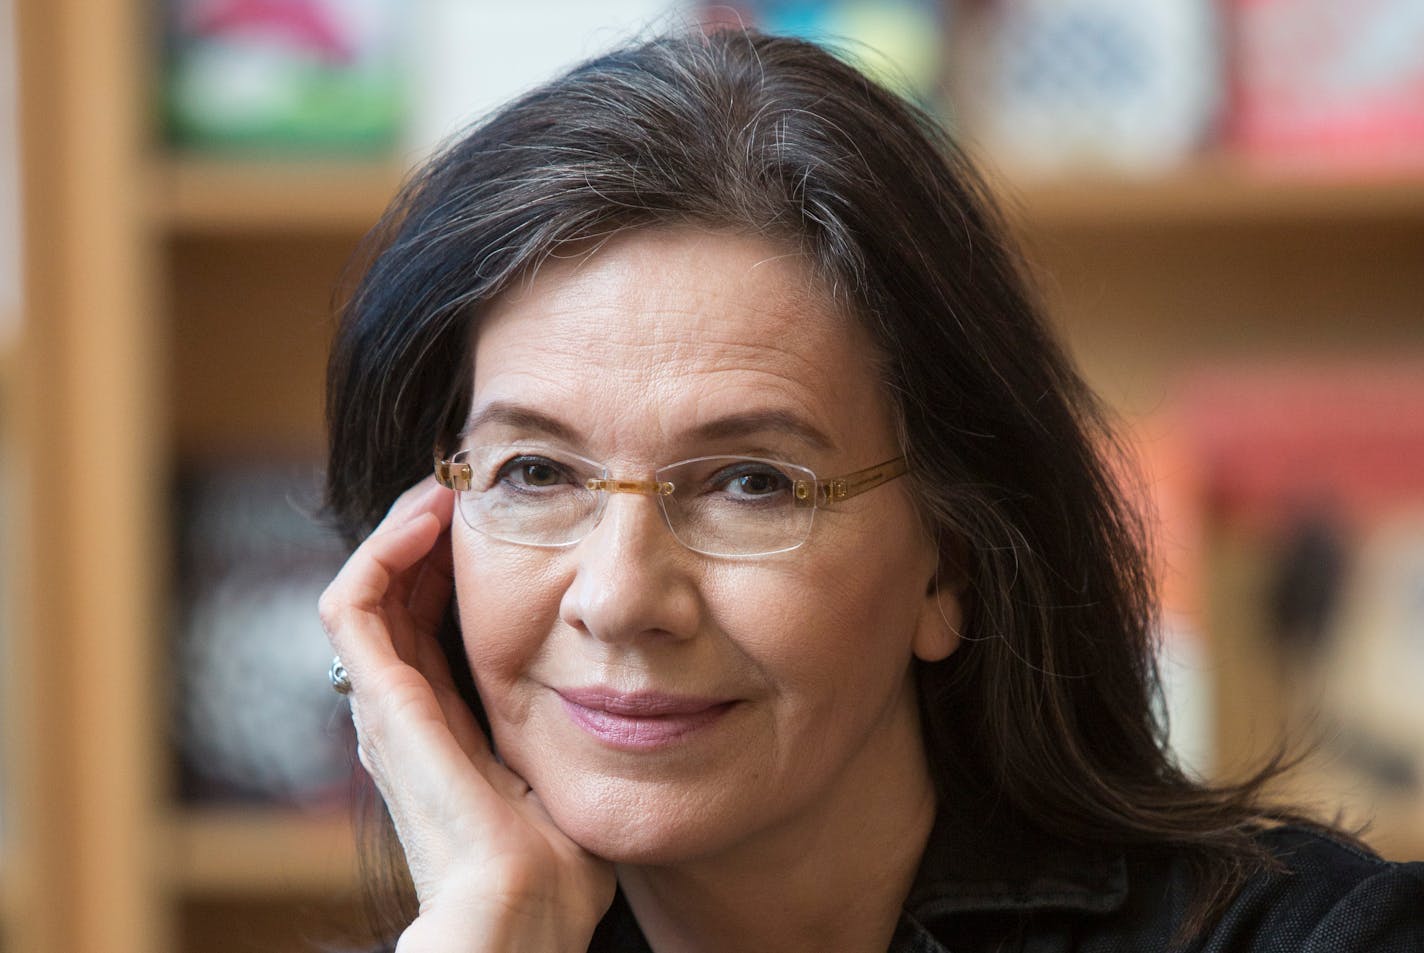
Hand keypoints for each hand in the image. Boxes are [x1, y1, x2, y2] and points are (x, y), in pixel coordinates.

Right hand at [319, 477, 615, 952]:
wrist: (526, 907)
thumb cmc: (560, 859)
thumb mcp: (572, 764)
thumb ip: (577, 723)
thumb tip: (630, 685)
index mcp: (447, 722)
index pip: (435, 619)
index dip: (458, 563)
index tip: (505, 516)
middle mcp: (405, 708)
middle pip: (400, 595)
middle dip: (431, 535)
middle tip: (474, 486)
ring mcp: (385, 704)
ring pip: (369, 587)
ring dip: (403, 529)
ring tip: (449, 487)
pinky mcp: (378, 700)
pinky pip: (353, 603)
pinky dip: (381, 550)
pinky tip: (430, 516)